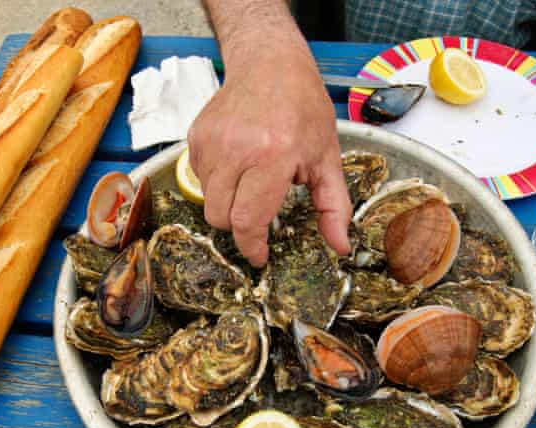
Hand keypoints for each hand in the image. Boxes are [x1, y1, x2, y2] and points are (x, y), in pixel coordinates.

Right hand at [187, 38, 350, 266]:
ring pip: (208, 200)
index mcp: (271, 157)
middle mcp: (235, 151)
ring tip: (252, 180)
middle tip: (258, 219)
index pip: (247, 221)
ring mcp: (210, 143)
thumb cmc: (302, 107)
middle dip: (239, 228)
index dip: (251, 246)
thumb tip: (339, 246)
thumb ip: (334, 206)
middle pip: (220, 218)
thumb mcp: (327, 157)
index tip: (260, 256)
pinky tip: (238, 163)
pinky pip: (200, 178)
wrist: (270, 63)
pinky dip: (218, 181)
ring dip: (228, 202)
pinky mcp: (196, 137)